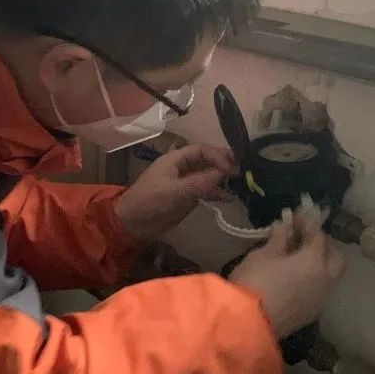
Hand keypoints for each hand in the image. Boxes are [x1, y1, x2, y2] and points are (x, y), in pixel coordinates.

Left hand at [114, 144, 236, 239]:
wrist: (133, 223)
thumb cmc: (149, 201)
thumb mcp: (174, 191)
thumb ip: (199, 182)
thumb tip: (224, 173)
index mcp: (175, 159)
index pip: (201, 150)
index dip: (217, 156)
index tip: (231, 168)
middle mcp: (182, 168)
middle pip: (206, 160)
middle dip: (223, 164)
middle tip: (241, 171)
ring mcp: (185, 182)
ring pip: (208, 175)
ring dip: (222, 179)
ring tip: (239, 184)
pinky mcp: (187, 197)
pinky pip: (205, 190)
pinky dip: (217, 193)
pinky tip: (229, 198)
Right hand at [228, 212, 345, 338]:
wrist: (248, 323)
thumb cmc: (254, 281)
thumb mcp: (262, 255)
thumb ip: (278, 239)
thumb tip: (284, 227)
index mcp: (314, 260)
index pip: (317, 235)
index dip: (307, 222)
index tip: (296, 214)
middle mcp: (325, 279)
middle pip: (335, 257)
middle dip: (323, 245)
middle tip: (304, 238)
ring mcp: (321, 299)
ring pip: (330, 276)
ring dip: (320, 264)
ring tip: (298, 259)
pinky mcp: (312, 314)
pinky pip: (320, 290)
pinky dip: (313, 280)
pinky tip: (295, 279)